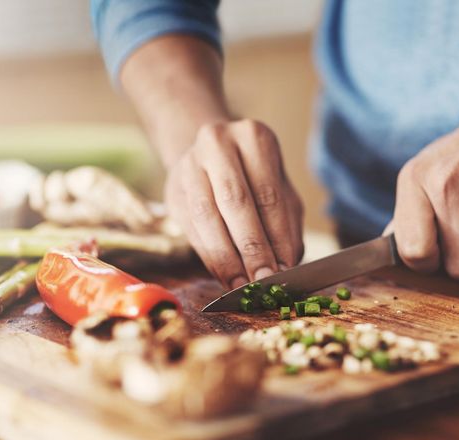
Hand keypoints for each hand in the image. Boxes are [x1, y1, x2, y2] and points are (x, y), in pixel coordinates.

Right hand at [164, 119, 303, 287]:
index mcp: (254, 138)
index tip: (284, 270)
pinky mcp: (172, 190)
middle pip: (235, 202)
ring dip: (226, 256)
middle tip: (263, 280)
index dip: (277, 236)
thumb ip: (286, 226)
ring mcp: (190, 165)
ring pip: (207, 216)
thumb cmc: (255, 178)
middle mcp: (218, 144)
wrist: (210, 156)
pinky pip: (191, 228)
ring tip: (242, 284)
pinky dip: (209, 256)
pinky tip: (224, 276)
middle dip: (251, 248)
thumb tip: (285, 266)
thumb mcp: (280, 191)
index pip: (269, 194)